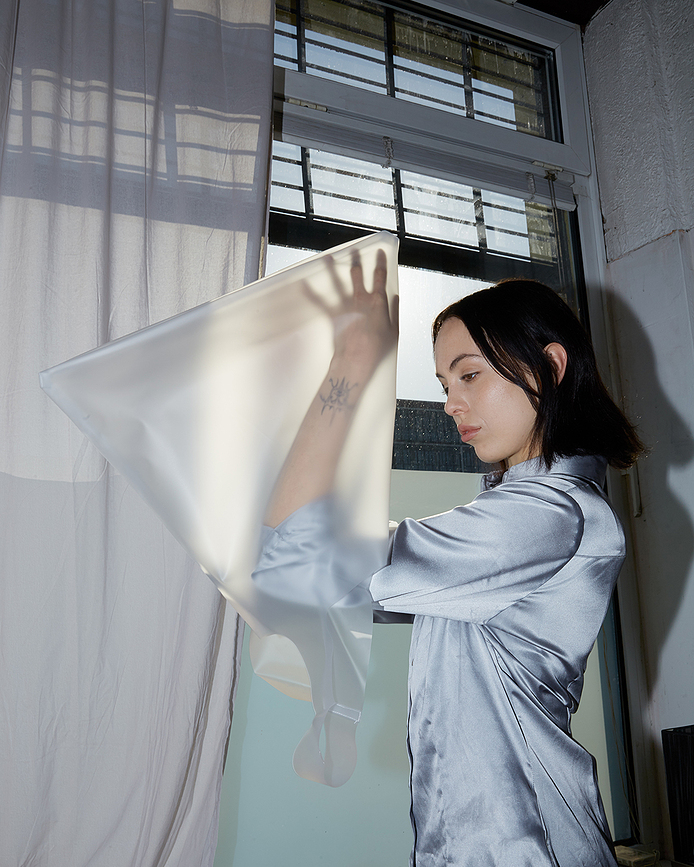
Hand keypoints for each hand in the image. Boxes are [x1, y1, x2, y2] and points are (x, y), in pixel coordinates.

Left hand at [308, 249, 398, 375]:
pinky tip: (303, 285)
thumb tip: (396, 298)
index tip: (379, 253)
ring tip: (328, 257)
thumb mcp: (394, 331)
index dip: (380, 262)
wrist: (357, 358)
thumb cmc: (376, 348)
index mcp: (378, 301)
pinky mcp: (333, 314)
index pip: (380, 276)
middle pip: (357, 274)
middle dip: (356, 261)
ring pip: (337, 282)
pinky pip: (320, 302)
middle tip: (354, 251)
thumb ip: (395, 312)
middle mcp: (360, 299)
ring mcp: (345, 305)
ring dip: (332, 269)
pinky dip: (311, 293)